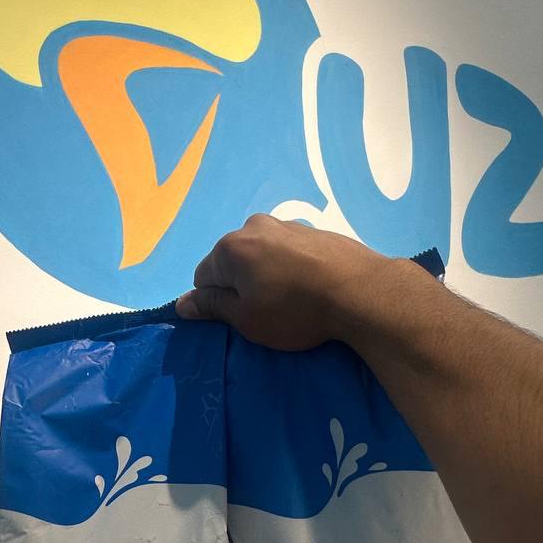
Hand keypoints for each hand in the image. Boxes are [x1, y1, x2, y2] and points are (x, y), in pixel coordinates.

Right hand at [176, 215, 388, 349]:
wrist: (360, 291)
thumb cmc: (295, 310)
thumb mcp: (247, 318)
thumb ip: (212, 307)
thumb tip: (182, 304)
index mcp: (230, 247)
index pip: (203, 278)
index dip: (217, 302)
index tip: (242, 318)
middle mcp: (253, 226)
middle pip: (233, 261)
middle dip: (242, 285)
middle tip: (268, 311)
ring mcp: (286, 224)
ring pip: (262, 253)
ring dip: (267, 274)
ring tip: (294, 300)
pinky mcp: (314, 230)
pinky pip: (288, 251)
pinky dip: (291, 267)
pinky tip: (311, 286)